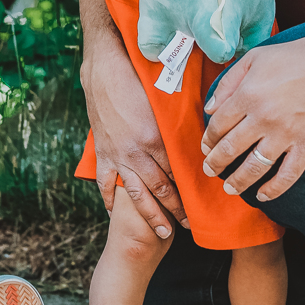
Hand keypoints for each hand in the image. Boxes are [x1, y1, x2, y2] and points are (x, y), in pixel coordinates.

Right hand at [81, 47, 188, 238]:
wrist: (104, 71)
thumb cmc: (138, 81)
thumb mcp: (163, 103)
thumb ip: (178, 124)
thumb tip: (197, 136)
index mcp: (155, 139)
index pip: (177, 172)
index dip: (190, 191)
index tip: (202, 204)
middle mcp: (136, 153)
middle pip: (161, 189)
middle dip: (176, 210)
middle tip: (190, 226)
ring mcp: (117, 156)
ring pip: (136, 194)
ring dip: (150, 215)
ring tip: (162, 232)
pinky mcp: (102, 153)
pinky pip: (105, 183)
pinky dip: (110, 200)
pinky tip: (115, 213)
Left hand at [199, 31, 304, 201]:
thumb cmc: (294, 56)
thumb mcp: (253, 58)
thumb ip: (228, 82)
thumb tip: (211, 108)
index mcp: (248, 96)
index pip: (218, 126)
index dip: (208, 140)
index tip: (206, 147)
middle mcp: (263, 118)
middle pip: (230, 149)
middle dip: (215, 163)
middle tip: (209, 170)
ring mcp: (286, 134)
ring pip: (254, 167)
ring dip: (237, 181)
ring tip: (229, 188)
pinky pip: (288, 174)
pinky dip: (274, 189)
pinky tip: (263, 195)